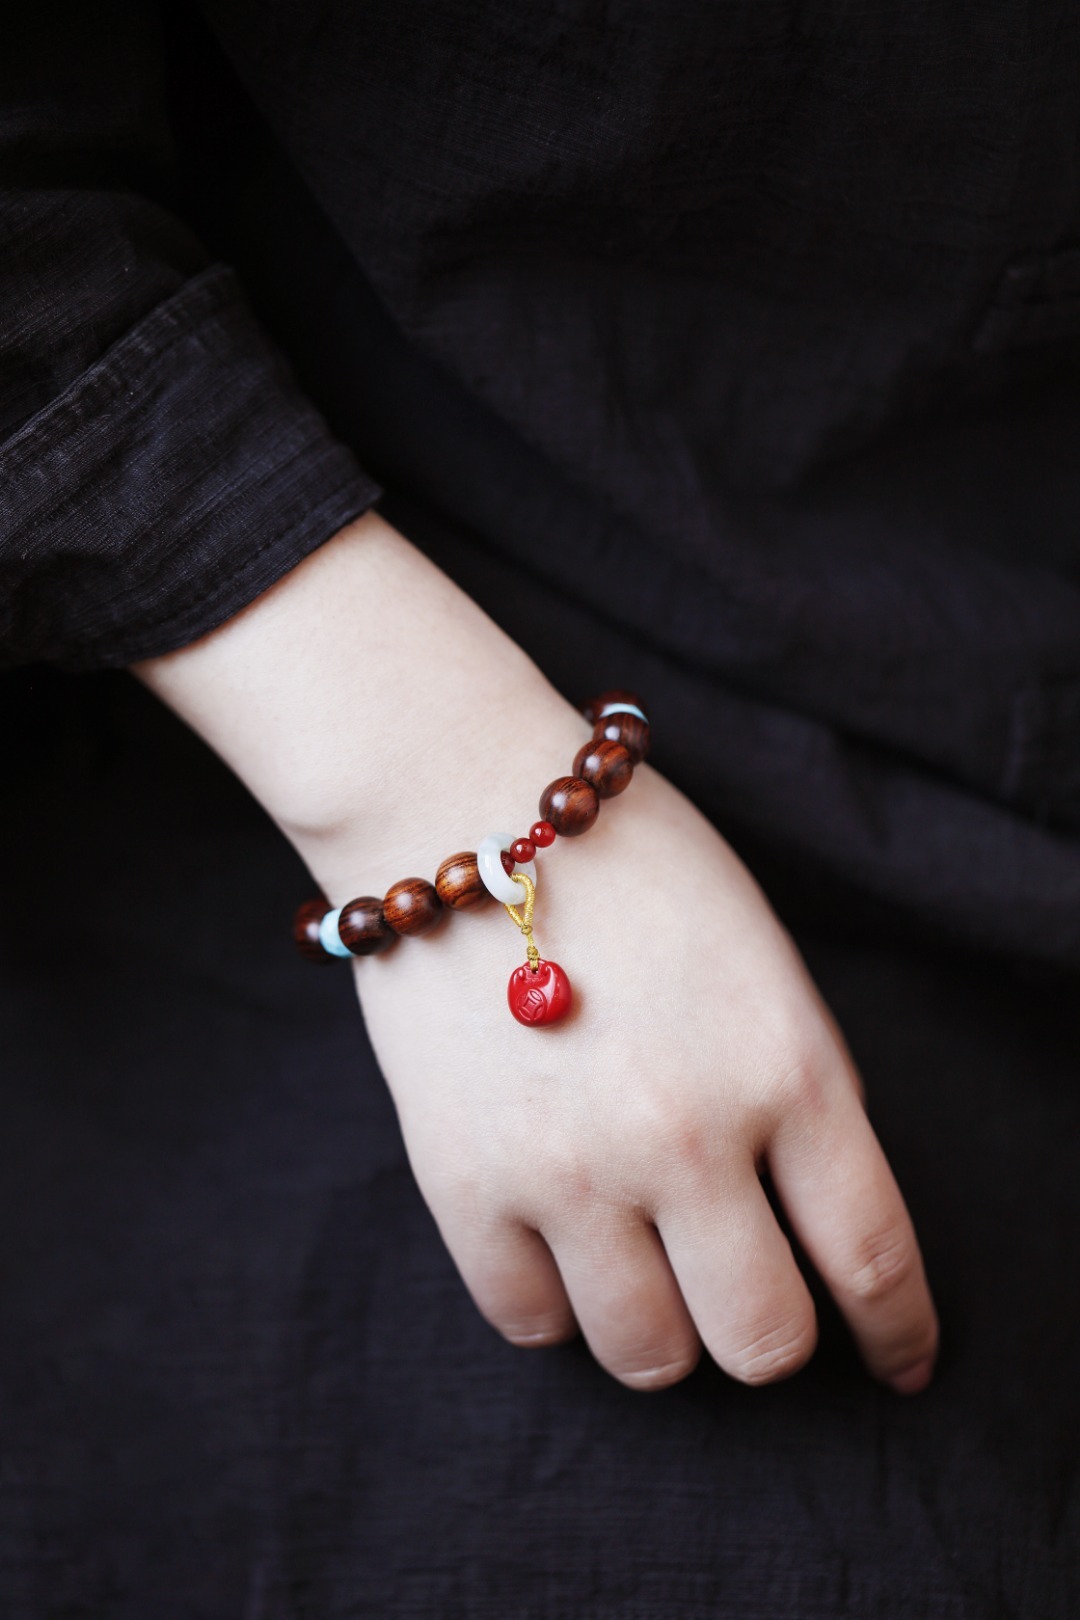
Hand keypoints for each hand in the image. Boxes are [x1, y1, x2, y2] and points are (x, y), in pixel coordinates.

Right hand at [348, 743, 938, 1393]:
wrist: (460, 806)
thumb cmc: (630, 868)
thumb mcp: (765, 961)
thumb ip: (805, 1091)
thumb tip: (820, 1215)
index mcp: (783, 1066)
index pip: (872, 1257)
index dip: (898, 1332)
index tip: (899, 1361)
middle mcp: (683, 1134)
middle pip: (762, 1341)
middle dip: (771, 1333)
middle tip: (746, 1286)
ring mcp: (566, 1167)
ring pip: (647, 1356)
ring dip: (664, 1328)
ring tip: (647, 1258)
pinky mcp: (461, 1182)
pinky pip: (531, 1323)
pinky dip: (559, 1302)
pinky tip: (566, 1238)